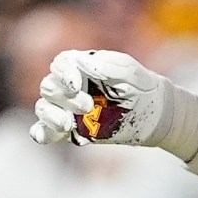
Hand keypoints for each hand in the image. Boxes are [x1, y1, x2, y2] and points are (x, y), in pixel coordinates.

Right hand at [31, 50, 173, 148]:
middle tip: (88, 106)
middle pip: (49, 87)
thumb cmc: (142, 87)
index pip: (60, 64)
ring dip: (51, 116)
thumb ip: (104, 66)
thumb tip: (78, 61)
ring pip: (44, 108)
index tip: (75, 85)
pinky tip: (42, 136)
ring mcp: (69, 109)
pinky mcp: (72, 131)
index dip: (63, 73)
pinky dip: (41, 133)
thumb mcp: (128, 71)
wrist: (155, 116)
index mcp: (82, 67)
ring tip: (67, 124)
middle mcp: (72, 87)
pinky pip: (47, 131)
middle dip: (64, 98)